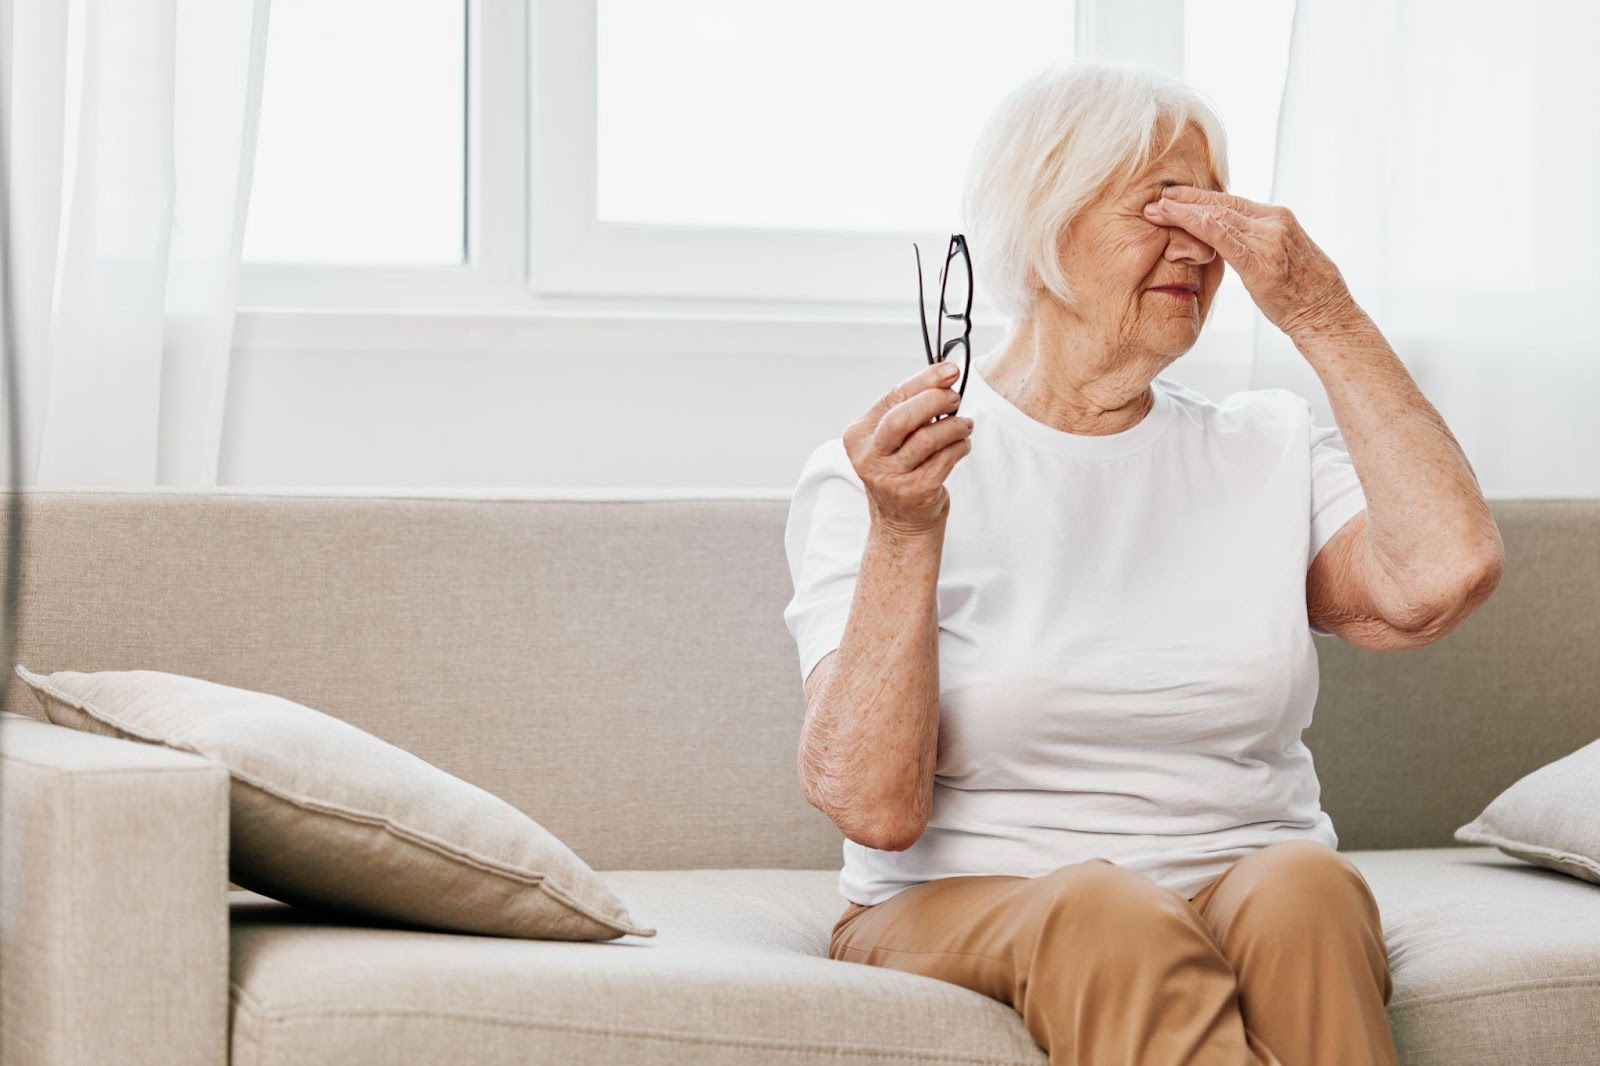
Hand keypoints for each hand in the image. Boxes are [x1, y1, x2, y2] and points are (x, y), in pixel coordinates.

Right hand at [844, 361, 973, 535]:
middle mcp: (869, 457)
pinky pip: (945, 459)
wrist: (900, 523)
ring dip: (954, 426)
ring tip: (964, 425)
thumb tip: (945, 376)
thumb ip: (910, 409)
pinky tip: (962, 445)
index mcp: (858, 436)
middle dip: (935, 401)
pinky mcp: (914, 492)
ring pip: (928, 438)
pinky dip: (960, 447)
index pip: (892, 398)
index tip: (950, 370)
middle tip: (955, 398)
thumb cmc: (901, 471)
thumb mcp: (892, 440)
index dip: (924, 380)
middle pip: (902, 418)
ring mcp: (890, 477)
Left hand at [1144, 187, 1359, 336]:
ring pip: (1220, 219)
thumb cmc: (1301, 290)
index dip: (1197, 198)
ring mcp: (1269, 241)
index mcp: (1275, 218)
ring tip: (1157, 210)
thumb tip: (1229, 237)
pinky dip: (1209, 229)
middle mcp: (1272, 223)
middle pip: (1220, 205)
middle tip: (1154, 199)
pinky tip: (1190, 220)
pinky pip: (1231, 243)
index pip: (1229, 201)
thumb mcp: (1278, 255)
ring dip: (1184, 213)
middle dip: (1184, 201)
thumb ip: (1254, 241)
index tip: (1172, 196)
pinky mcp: (1263, 264)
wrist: (1326, 312)